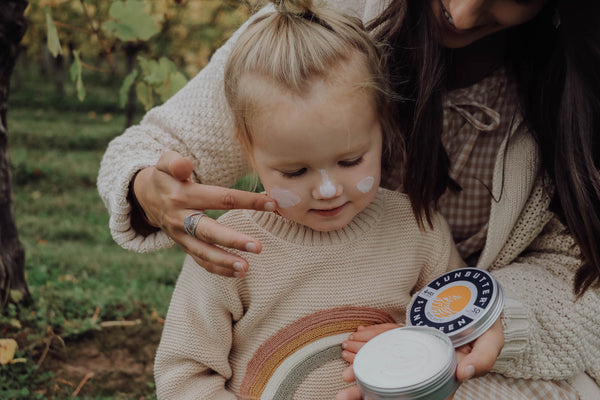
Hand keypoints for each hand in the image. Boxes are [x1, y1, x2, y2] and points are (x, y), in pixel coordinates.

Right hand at [132, 151, 276, 276]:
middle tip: (258, 247)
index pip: (220, 198)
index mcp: (183, 196)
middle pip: (209, 231)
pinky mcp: (183, 246)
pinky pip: (200, 261)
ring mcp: (181, 236)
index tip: (271, 203)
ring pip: (203, 252)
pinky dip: (218, 270)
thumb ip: (174, 162)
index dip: (246, 201)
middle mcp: (181, 219)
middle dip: (234, 240)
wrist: (144, 197)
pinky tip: (238, 273)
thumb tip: (185, 165)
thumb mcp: (165, 162)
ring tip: (246, 268)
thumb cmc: (165, 176)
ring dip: (225, 262)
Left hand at [335, 319, 503, 398]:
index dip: (389, 397)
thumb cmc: (488, 326)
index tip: (366, 398)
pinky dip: (375, 336)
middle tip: (343, 386)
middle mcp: (426, 366)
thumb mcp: (492, 341)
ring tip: (345, 356)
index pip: (413, 392)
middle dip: (367, 384)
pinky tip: (359, 335)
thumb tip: (463, 374)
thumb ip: (482, 359)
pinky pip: (391, 337)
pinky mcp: (413, 333)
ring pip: (388, 357)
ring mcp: (418, 349)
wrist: (483, 306)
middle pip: (394, 379)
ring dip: (365, 358)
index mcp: (442, 375)